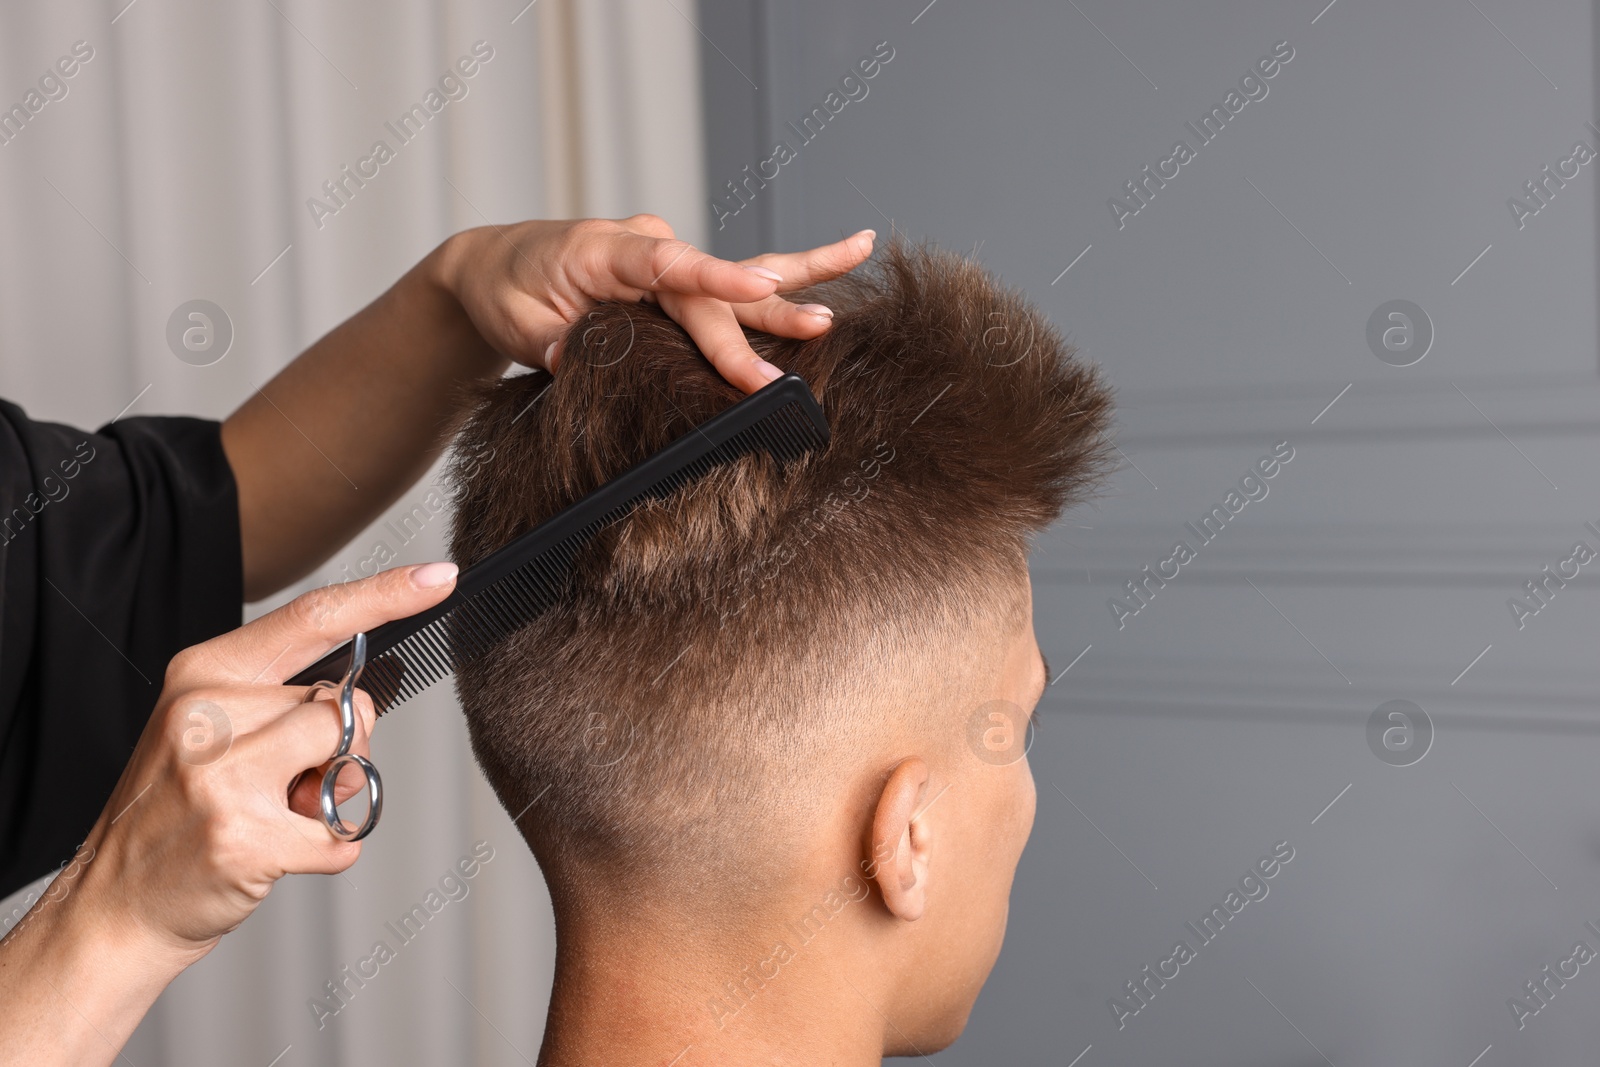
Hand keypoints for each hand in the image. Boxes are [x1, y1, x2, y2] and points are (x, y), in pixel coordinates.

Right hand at [0, 563, 460, 1065]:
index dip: (385, 595)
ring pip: (349, 757)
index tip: (439, 575)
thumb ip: (279, 701)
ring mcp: (222, 775)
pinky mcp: (244, 836)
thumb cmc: (175, 816)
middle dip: (340, 748)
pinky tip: (276, 857)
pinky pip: (344, 831)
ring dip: (335, 797)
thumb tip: (361, 697)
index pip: (313, 617)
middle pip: (345, 703)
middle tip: (281, 785)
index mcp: (204, 673)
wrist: (111, 907)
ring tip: (277, 816)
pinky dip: (329, 851)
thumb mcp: (210, 731)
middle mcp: (208, 713)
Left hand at [437, 215, 874, 393]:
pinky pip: (734, 287)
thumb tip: (584, 363)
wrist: (497, 267)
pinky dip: (783, 282)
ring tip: (856, 259)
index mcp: (606, 248)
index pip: (669, 266)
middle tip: (796, 361)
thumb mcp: (516, 320)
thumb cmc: (505, 288)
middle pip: (711, 295)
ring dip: (796, 283)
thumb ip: (553, 342)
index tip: (756, 287)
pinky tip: (838, 271)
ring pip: (740, 277)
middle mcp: (649, 247)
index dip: (715, 280)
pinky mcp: (678, 284)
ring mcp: (669, 262)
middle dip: (753, 331)